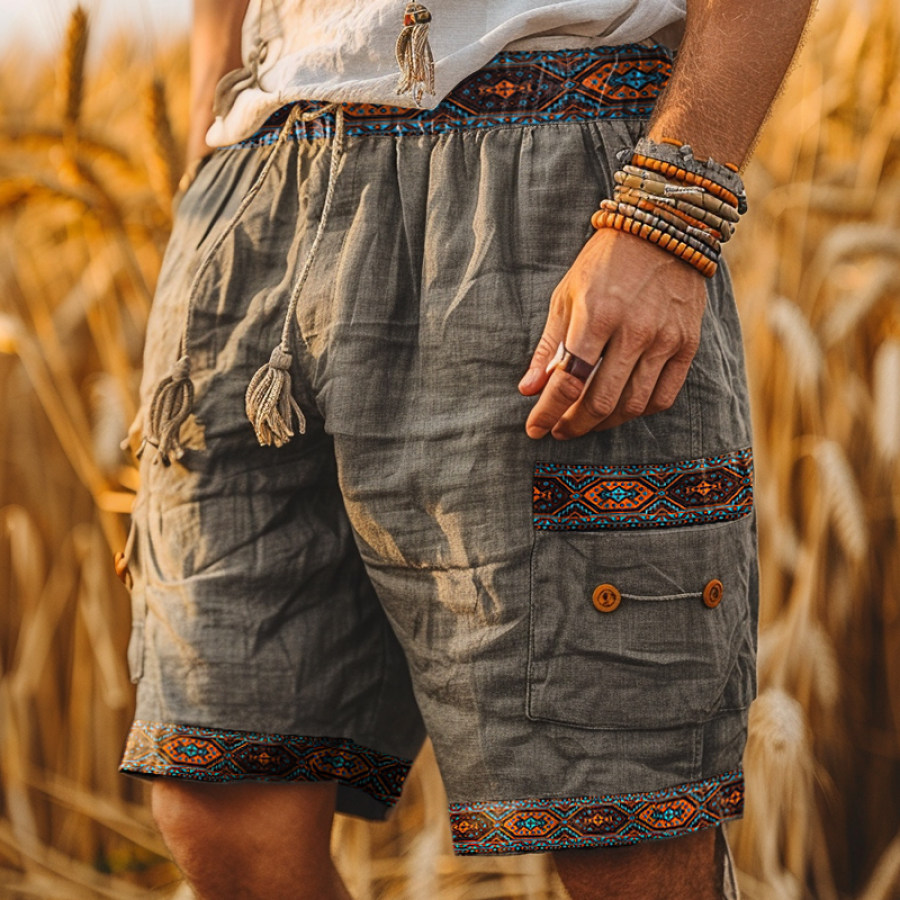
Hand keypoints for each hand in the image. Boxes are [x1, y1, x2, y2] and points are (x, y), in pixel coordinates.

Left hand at [518, 229, 707, 438]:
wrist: (663, 230)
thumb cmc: (604, 264)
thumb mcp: (566, 296)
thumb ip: (548, 346)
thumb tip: (527, 390)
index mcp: (597, 315)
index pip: (568, 381)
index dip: (548, 412)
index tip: (535, 429)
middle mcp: (634, 331)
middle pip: (601, 401)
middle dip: (574, 424)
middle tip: (560, 429)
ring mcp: (665, 339)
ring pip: (633, 405)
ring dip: (604, 423)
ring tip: (586, 422)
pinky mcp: (688, 344)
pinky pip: (663, 396)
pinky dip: (638, 411)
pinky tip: (621, 408)